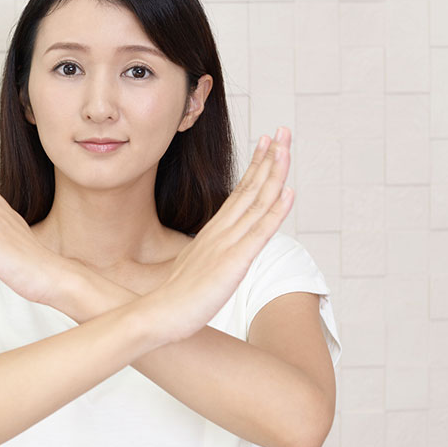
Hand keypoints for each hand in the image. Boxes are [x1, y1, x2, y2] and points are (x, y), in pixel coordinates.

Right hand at [146, 128, 294, 343]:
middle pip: (250, 188)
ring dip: (274, 174)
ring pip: (257, 202)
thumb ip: (205, 255)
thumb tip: (209, 254)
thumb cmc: (174, 297)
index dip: (256, 167)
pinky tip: (289, 193)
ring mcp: (228, 245)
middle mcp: (222, 232)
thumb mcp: (193, 267)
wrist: (158, 315)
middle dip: (269, 158)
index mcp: (214, 232)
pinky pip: (260, 232)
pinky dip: (275, 211)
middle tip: (282, 131)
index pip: (240, 192)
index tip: (267, 144)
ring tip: (287, 148)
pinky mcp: (234, 262)